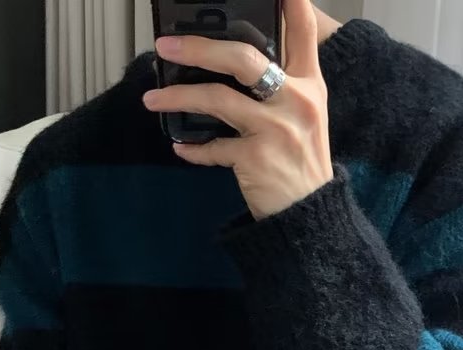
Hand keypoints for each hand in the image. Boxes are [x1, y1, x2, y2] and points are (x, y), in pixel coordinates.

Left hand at [144, 0, 333, 219]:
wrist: (310, 216)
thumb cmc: (301, 164)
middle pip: (242, 58)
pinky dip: (193, 148)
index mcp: (310, 85)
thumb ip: (282, 86)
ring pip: (217, 98)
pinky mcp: (255, 158)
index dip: (291, 2)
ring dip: (178, 96)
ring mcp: (275, 129)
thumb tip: (233, 63)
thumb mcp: (305, 118)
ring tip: (152, 97)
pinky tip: (180, 146)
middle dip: (198, 48)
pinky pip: (212, 146)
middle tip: (166, 45)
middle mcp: (296, 101)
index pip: (303, 32)